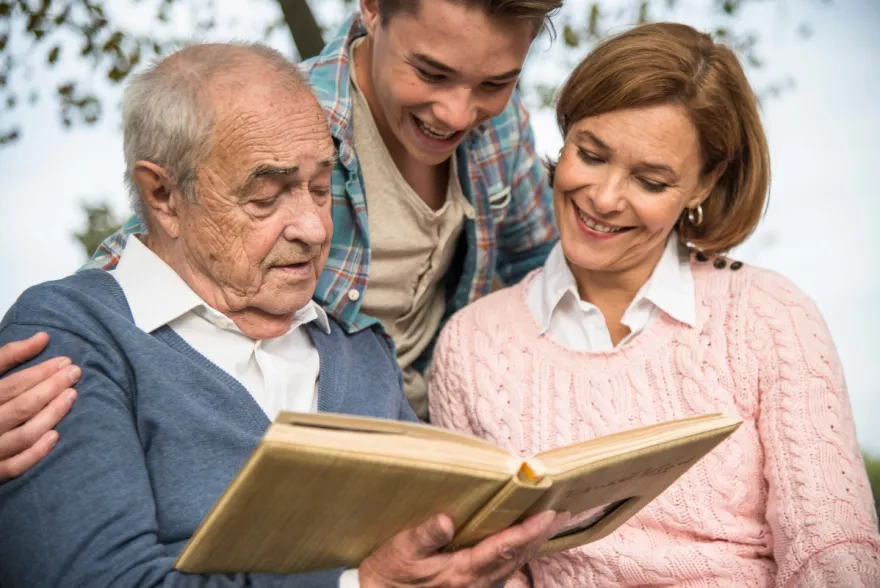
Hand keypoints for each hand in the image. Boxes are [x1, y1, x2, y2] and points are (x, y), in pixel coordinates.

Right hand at [0, 332, 79, 480]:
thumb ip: (6, 357)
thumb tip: (42, 338)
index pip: (11, 384)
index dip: (40, 372)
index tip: (64, 361)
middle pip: (21, 406)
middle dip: (52, 388)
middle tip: (75, 372)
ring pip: (24, 434)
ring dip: (52, 414)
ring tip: (72, 395)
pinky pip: (15, 466)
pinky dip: (37, 452)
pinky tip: (56, 435)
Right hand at [358, 510, 569, 587]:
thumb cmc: (388, 576)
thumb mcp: (400, 552)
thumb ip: (424, 536)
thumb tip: (446, 520)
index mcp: (461, 571)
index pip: (504, 547)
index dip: (529, 530)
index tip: (548, 514)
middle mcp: (476, 583)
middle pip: (517, 557)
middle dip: (539, 535)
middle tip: (559, 513)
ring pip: (512, 566)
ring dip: (531, 545)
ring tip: (546, 525)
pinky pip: (502, 572)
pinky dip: (516, 555)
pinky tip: (519, 545)